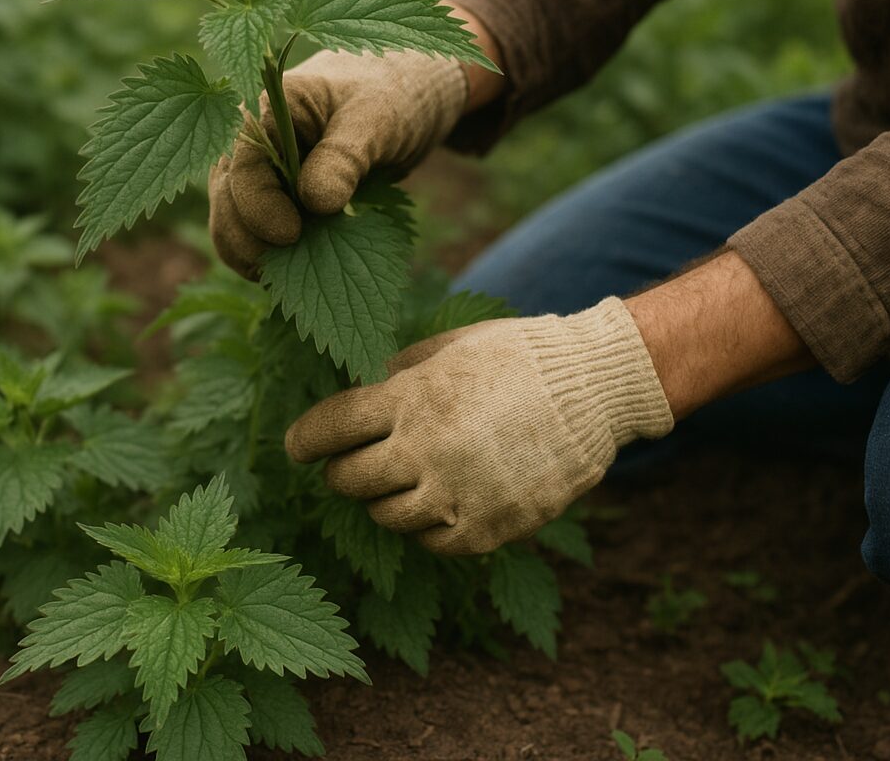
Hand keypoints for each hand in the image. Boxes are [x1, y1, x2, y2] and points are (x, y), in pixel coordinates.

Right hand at [208, 48, 467, 278]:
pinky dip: (271, 256)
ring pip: (233, 218)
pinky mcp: (277, 194)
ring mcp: (261, 169)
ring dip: (253, 253)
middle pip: (225, 196)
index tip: (291, 236)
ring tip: (289, 278)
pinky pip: (258, 230)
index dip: (257, 206)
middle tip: (283, 271)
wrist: (408, 98)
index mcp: (269, 105)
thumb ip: (345, 156)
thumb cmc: (395, 96)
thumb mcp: (378, 119)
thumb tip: (314, 203)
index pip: (241, 164)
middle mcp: (252, 139)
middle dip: (247, 239)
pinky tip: (295, 274)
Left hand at [285, 297, 673, 553]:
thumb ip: (400, 373)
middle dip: (340, 471)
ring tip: (402, 480)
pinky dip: (427, 525)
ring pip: (385, 517)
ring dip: (384, 500)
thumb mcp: (449, 346)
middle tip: (349, 463)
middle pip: (348, 480)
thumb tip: (363, 392)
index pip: (329, 428)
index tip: (296, 446)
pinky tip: (440, 501)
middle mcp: (425, 450)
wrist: (593, 387)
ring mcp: (457, 494)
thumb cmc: (517, 356)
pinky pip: (433, 542)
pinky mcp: (489, 527)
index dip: (303, 439)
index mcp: (410, 399)